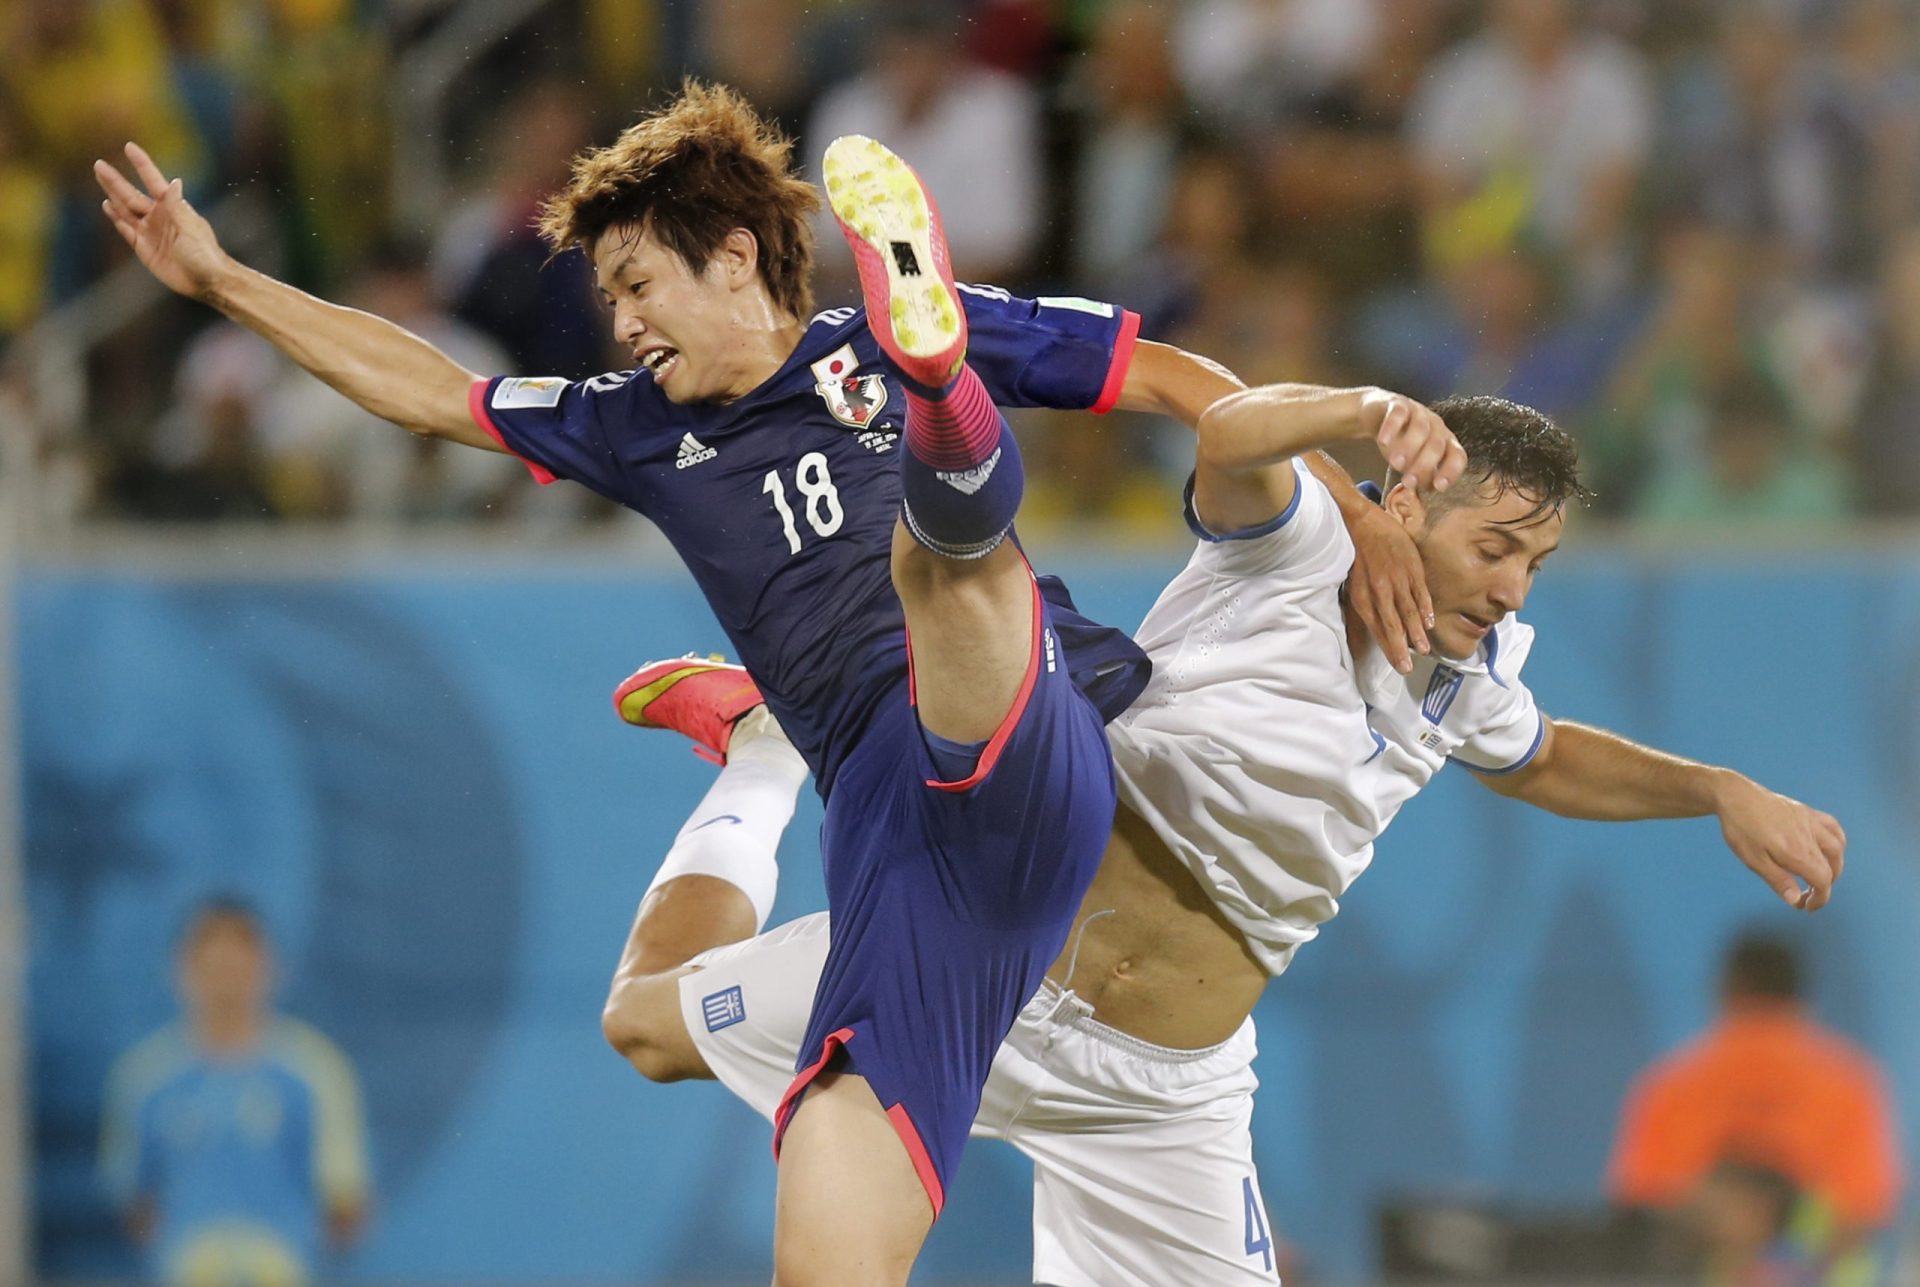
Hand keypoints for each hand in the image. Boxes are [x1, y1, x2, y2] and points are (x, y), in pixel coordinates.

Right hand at [93, 142, 230, 300]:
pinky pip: (126, 229)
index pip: (153, 180)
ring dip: (112, 194)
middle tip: (99, 164)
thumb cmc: (205, 254)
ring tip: (100, 178)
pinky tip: (107, 205)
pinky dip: (116, 217)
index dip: (141, 164)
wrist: (207, 282)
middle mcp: (159, 216)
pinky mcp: (144, 247)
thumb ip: (178, 207)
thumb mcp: (190, 228)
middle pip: (131, 194)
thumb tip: (176, 182)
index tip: (129, 147)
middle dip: (115, 179)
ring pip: (125, 209)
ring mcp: (150, 231)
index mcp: (173, 207)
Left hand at [1341, 501, 1432, 673]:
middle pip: (1393, 625)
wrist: (1360, 519)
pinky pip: (1420, 593)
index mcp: (1362, 595)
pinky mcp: (1410, 567)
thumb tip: (1366, 628)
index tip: (1398, 665)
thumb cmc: (1353, 552)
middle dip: (1401, 648)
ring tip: (1424, 650)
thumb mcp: (1350, 582)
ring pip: (1408, 611)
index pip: (1377, 628)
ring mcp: (1397, 579)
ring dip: (1416, 632)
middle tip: (1408, 668)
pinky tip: (1429, 622)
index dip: (1388, 647)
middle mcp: (1380, 591)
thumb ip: (1361, 605)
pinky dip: (1425, 609)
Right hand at [1357, 389, 1467, 494]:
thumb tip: (1420, 494)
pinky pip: (1398, 414)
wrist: (1377, 415)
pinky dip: (1391, 427)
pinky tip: (1383, 441)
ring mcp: (1419, 413)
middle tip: (1408, 482)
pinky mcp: (1398, 403)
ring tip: (1395, 464)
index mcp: (1445, 443)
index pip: (1457, 457)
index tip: (1439, 487)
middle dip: (1424, 465)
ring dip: (1409, 448)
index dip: (1451, 471)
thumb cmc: (1399, 444)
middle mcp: (1437, 427)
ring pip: (1420, 429)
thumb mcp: (1411, 463)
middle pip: (1437, 445)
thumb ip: (1419, 477)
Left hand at [1714, 776, 1845, 910]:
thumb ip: (1778, 881)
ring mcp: (1811, 822)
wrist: (1735, 796)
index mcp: (1796, 852)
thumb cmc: (1741, 829)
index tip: (1806, 907)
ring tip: (1820, 876)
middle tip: (1808, 895)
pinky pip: (1833, 827)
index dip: (1820, 899)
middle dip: (1824, 886)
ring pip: (1837, 848)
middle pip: (1831, 868)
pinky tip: (1829, 849)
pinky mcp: (1808, 812)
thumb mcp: (1753, 860)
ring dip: (1834, 866)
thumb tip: (1795, 901)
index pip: (1823, 881)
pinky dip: (1837, 841)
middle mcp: (1810, 837)